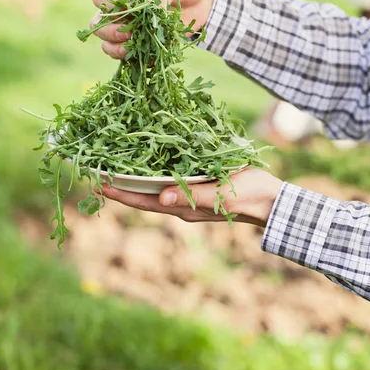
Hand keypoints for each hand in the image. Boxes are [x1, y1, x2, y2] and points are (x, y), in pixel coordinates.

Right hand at [90, 0, 215, 58]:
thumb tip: (152, 16)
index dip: (106, 6)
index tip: (124, 10)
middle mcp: (124, 9)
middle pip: (99, 24)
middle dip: (108, 31)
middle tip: (127, 34)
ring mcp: (133, 28)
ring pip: (109, 43)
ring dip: (116, 49)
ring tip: (131, 49)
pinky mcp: (145, 44)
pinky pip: (131, 56)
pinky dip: (136, 60)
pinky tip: (149, 58)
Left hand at [100, 169, 282, 226]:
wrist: (271, 201)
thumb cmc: (250, 197)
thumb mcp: (223, 195)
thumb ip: (194, 196)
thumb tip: (161, 198)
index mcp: (184, 208)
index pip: (144, 202)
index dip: (120, 194)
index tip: (97, 184)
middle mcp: (182, 204)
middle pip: (144, 197)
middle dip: (121, 186)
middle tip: (98, 171)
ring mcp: (189, 197)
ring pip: (155, 189)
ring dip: (135, 179)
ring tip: (115, 165)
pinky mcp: (198, 188)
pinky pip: (170, 182)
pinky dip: (154, 173)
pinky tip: (149, 161)